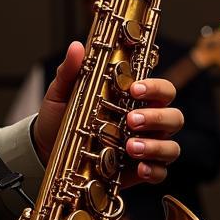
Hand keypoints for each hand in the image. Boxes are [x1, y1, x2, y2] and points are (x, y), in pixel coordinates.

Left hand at [32, 44, 182, 184]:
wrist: (46, 150)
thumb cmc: (60, 118)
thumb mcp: (61, 94)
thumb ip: (70, 71)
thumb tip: (77, 47)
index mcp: (133, 100)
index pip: (161, 89)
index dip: (155, 87)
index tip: (135, 89)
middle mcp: (146, 122)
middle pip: (174, 116)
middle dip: (157, 117)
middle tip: (131, 120)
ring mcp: (145, 147)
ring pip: (171, 146)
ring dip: (156, 146)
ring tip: (130, 147)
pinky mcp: (139, 171)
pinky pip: (161, 172)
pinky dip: (154, 170)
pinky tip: (139, 169)